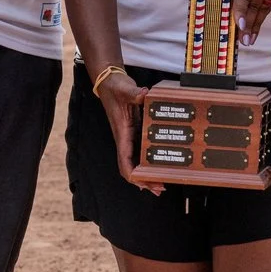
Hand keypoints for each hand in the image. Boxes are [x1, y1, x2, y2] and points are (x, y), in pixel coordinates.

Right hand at [94, 66, 161, 193]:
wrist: (110, 82)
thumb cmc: (116, 88)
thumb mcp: (126, 90)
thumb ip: (135, 93)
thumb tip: (144, 94)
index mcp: (122, 134)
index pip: (124, 161)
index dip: (132, 175)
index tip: (143, 183)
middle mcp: (125, 139)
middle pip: (130, 168)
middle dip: (143, 181)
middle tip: (159, 189)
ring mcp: (129, 137)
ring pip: (135, 163)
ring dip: (146, 175)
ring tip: (160, 186)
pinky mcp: (134, 133)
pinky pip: (140, 154)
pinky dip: (147, 164)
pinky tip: (157, 169)